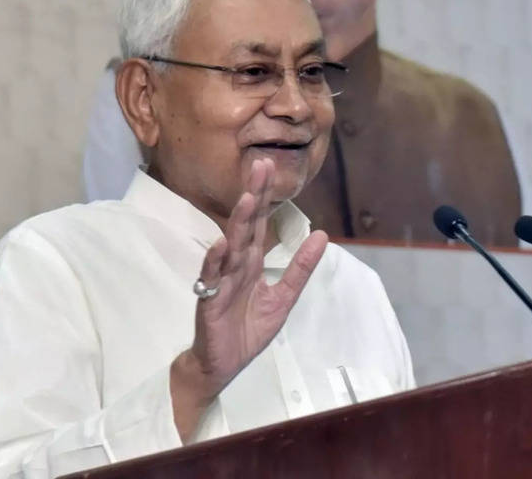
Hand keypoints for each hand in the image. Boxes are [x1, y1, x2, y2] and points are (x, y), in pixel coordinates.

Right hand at [169, 158, 327, 439]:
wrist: (220, 366)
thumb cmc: (246, 331)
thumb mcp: (283, 299)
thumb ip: (300, 269)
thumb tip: (321, 235)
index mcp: (251, 263)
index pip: (259, 223)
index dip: (264, 196)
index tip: (269, 166)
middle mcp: (235, 265)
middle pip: (245, 225)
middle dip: (252, 195)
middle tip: (260, 165)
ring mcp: (220, 281)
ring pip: (230, 246)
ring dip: (237, 222)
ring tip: (247, 198)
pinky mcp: (209, 301)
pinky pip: (212, 279)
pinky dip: (215, 262)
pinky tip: (220, 245)